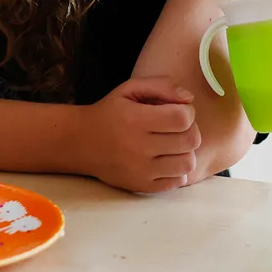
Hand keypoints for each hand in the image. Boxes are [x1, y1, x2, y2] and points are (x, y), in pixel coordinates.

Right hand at [76, 77, 201, 192]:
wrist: (81, 142)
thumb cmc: (111, 112)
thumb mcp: (130, 89)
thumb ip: (162, 85)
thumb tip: (189, 99)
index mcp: (136, 120)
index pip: (183, 118)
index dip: (187, 112)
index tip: (178, 110)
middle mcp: (138, 147)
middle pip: (189, 141)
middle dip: (190, 130)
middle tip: (177, 127)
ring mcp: (140, 171)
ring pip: (187, 164)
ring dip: (186, 152)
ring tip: (174, 144)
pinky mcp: (141, 186)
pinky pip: (177, 182)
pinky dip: (178, 171)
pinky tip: (166, 160)